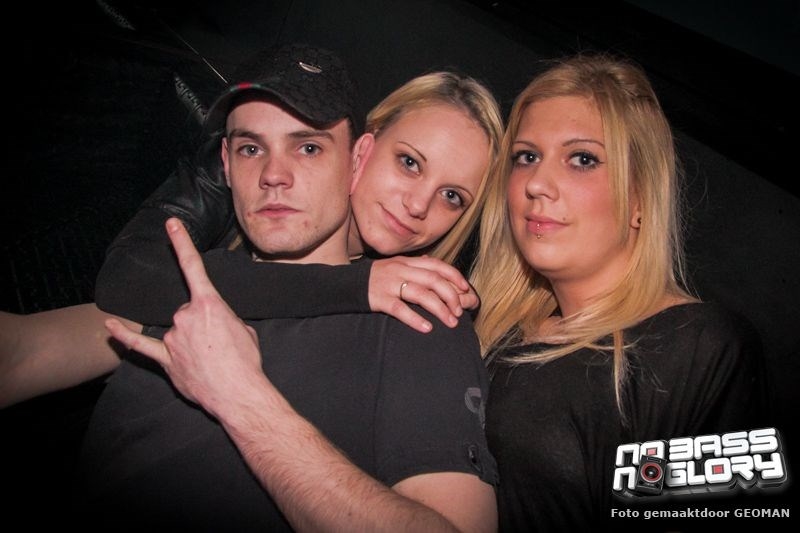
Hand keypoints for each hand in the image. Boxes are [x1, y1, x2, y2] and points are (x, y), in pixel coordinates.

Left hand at [105, 217, 262, 417]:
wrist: (239, 393)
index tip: (170, 225)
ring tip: (210, 359)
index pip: (193, 267)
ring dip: (191, 340)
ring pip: (177, 330)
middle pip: (188, 310)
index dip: (181, 242)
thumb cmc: (246, 362)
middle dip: (203, 324)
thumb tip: (214, 325)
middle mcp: (185, 316)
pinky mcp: (166, 359)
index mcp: (209, 304)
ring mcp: (173, 338)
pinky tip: (110, 326)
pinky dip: (125, 336)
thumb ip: (224, 319)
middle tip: (220, 344)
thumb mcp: (244, 329)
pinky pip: (140, 345)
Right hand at [368, 256, 479, 332]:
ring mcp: (389, 284)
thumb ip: (414, 267)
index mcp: (407, 262)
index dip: (454, 276)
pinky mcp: (379, 299)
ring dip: (440, 309)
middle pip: (433, 280)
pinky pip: (400, 309)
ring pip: (421, 294)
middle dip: (451, 296)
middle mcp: (400, 270)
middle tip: (459, 312)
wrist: (344, 284)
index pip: (437, 265)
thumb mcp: (394, 266)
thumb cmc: (375, 278)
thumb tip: (434, 267)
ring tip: (451, 322)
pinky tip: (427, 328)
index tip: (466, 289)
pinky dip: (415, 319)